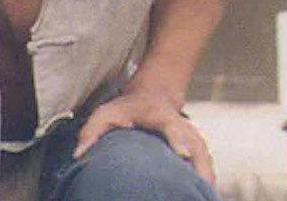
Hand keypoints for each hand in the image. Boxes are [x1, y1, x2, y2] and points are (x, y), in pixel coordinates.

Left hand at [74, 90, 215, 184]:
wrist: (152, 95)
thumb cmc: (125, 108)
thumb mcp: (105, 113)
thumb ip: (91, 131)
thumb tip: (78, 154)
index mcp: (160, 116)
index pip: (171, 127)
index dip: (177, 140)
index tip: (182, 155)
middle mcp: (181, 125)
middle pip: (196, 145)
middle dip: (201, 165)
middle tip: (203, 186)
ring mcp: (192, 135)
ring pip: (205, 156)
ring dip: (207, 175)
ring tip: (204, 195)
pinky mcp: (197, 145)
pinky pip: (206, 163)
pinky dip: (207, 177)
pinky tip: (204, 193)